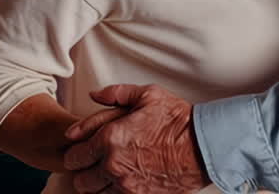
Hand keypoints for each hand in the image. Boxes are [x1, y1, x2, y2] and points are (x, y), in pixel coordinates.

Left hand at [63, 84, 210, 193]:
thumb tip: (93, 94)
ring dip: (97, 184)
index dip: (74, 152)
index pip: (75, 155)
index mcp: (111, 138)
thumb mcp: (148, 95)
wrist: (204, 147)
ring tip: (106, 173)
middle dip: (82, 171)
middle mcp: (114, 165)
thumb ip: (116, 93)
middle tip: (91, 163)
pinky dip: (112, 192)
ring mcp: (127, 185)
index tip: (79, 150)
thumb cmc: (178, 120)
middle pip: (80, 180)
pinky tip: (120, 182)